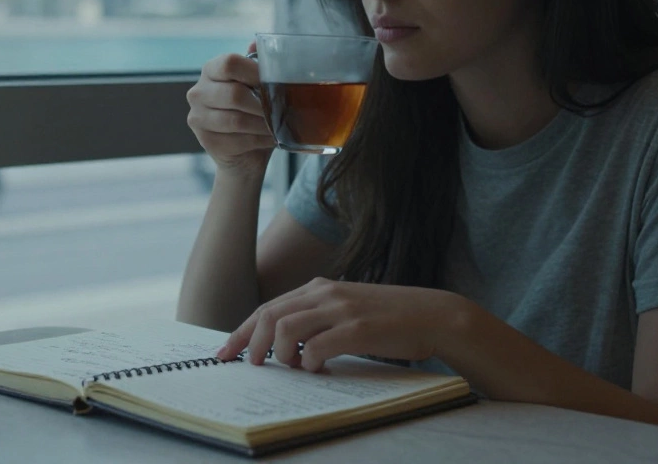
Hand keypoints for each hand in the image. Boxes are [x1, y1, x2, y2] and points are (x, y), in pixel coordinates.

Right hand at [186, 44, 275, 174]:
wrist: (243, 151)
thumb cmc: (252, 112)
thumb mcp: (256, 86)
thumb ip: (256, 65)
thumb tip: (256, 43)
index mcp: (211, 70)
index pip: (230, 64)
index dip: (255, 72)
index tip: (274, 83)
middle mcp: (198, 92)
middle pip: (234, 94)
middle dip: (263, 105)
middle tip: (281, 110)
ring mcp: (198, 118)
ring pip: (237, 120)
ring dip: (263, 125)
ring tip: (278, 126)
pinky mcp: (206, 141)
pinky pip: (238, 140)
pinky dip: (259, 141)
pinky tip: (269, 139)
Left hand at [217, 278, 463, 371]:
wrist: (432, 314)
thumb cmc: (388, 318)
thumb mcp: (346, 309)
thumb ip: (317, 319)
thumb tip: (284, 346)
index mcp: (320, 288)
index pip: (268, 308)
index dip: (242, 331)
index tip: (225, 352)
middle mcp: (326, 294)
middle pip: (269, 315)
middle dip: (250, 343)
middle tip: (251, 366)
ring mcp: (341, 309)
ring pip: (285, 328)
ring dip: (280, 353)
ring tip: (292, 367)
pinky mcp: (358, 328)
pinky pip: (318, 347)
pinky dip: (310, 362)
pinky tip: (318, 369)